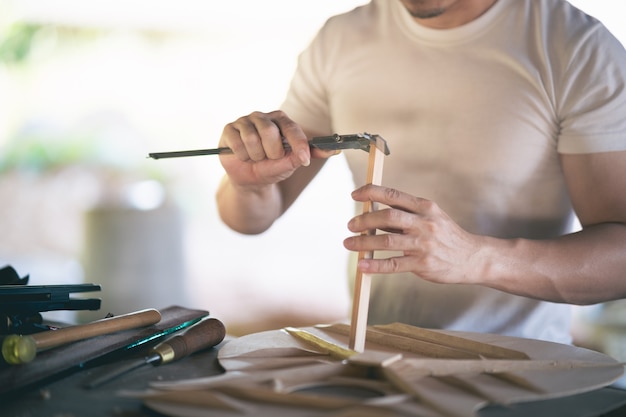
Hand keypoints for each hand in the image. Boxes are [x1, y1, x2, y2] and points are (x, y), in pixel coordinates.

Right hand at [219, 110, 318, 187]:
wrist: (250, 179)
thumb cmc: (273, 167)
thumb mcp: (292, 163)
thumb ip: (307, 154)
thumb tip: (334, 150)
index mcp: (281, 121)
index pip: (291, 128)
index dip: (298, 144)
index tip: (304, 160)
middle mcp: (263, 117)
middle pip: (269, 132)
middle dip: (271, 153)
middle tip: (270, 159)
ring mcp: (245, 121)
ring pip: (252, 138)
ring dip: (256, 156)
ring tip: (256, 158)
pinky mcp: (229, 129)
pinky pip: (237, 143)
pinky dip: (242, 155)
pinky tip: (244, 156)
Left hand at [343, 184, 484, 283]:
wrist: (472, 258)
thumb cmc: (446, 236)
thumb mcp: (432, 217)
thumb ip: (406, 214)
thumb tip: (372, 214)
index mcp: (425, 207)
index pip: (393, 194)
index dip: (371, 192)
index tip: (355, 195)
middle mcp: (424, 223)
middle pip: (387, 216)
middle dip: (364, 220)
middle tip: (350, 226)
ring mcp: (423, 244)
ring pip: (387, 241)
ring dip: (363, 243)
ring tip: (349, 244)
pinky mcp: (422, 264)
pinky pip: (393, 264)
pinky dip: (375, 265)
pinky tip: (362, 266)